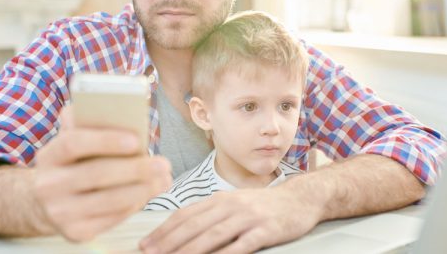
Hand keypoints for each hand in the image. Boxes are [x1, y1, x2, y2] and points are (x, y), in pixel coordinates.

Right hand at [32, 105, 171, 241]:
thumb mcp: (73, 141)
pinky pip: (112, 219)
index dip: (105, 140)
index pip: (73, 143)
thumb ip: (89, 124)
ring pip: (108, 200)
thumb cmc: (73, 164)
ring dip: (142, 189)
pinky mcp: (74, 233)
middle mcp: (48, 185)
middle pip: (96, 174)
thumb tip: (122, 111)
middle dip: (135, 169)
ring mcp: (59, 212)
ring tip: (164, 179)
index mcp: (49, 155)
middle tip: (163, 163)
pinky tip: (148, 193)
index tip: (136, 139)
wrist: (47, 203)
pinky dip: (134, 205)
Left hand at [139, 182, 320, 253]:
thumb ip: (209, 215)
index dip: (163, 230)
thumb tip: (180, 231)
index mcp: (219, 199)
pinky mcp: (265, 230)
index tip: (145, 245)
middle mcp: (230, 205)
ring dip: (191, 249)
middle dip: (169, 242)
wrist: (300, 198)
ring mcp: (248, 217)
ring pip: (214, 235)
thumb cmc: (262, 205)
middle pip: (194, 225)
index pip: (184, 214)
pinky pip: (242, 245)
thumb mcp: (233, 204)